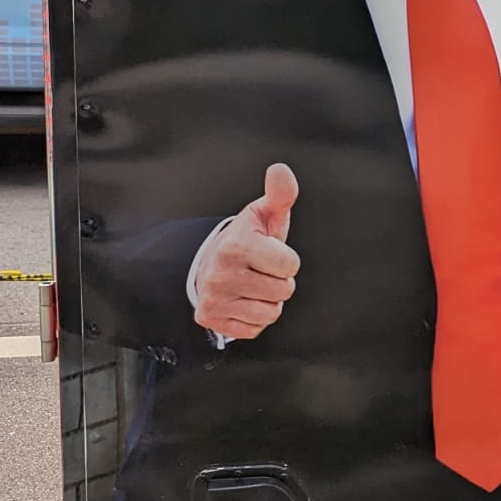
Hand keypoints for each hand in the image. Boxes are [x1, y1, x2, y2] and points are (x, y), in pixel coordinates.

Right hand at [194, 163, 300, 339]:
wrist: (210, 261)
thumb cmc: (247, 239)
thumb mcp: (265, 214)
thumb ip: (280, 194)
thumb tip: (280, 170)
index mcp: (237, 245)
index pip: (290, 265)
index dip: (287, 260)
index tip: (271, 252)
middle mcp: (221, 273)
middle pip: (283, 291)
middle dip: (279, 281)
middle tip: (261, 270)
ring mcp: (214, 299)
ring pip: (270, 313)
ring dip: (268, 301)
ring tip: (254, 285)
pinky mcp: (211, 320)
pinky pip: (254, 329)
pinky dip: (253, 318)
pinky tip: (243, 300)